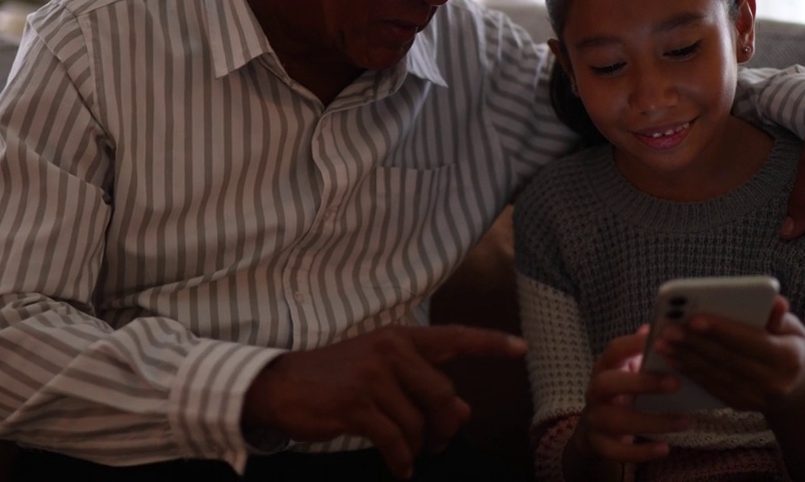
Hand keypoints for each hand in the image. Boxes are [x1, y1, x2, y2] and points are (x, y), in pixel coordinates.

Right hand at [241, 324, 526, 479]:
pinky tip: (399, 468)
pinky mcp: (357, 403)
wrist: (281, 385)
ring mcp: (373, 375)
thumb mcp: (382, 374)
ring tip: (407, 453)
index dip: (491, 343)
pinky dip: (401, 460)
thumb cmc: (336, 379)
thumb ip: (424, 388)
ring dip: (417, 446)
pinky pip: (395, 441)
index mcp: (400, 337)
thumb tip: (463, 414)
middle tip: (438, 443)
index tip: (523, 348)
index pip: (454, 337)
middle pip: (443, 396)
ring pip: (418, 423)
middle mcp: (390, 349)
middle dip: (444, 427)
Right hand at [571, 326, 689, 469]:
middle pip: (608, 383)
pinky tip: (665, 448)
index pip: (614, 351)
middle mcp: (595, 391)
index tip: (661, 339)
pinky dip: (640, 452)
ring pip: (616, 420)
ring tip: (686, 421)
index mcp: (605, 368)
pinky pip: (616, 451)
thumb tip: (653, 327)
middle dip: (641, 383)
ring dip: (652, 421)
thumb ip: (642, 353)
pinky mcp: (599, 444)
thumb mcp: (629, 371)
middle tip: (676, 383)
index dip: (633, 344)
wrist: (594, 430)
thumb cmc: (621, 394)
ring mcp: (594, 418)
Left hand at [655, 297, 804, 479]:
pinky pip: (712, 387)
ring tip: (662, 342)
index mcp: (789, 358)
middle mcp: (774, 382)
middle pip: (728, 359)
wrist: (797, 389)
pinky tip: (672, 358)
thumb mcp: (794, 329)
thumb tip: (775, 301)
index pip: (751, 341)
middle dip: (695, 344)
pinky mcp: (741, 405)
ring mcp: (757, 398)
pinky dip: (690, 372)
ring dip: (686, 358)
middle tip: (667, 329)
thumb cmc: (790, 346)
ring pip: (716, 374)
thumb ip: (779, 317)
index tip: (694, 319)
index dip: (722, 331)